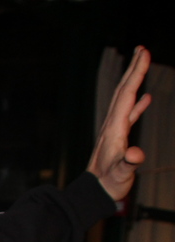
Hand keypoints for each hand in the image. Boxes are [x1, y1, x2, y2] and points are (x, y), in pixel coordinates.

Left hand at [87, 46, 150, 201]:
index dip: (136, 73)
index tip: (144, 53)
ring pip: (125, 99)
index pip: (127, 94)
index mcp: (115, 128)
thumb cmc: (109, 184)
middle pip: (123, 90)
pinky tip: (146, 98)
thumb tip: (135, 154)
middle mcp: (112, 125)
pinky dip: (137, 103)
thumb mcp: (121, 174)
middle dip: (134, 69)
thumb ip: (128, 164)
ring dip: (134, 81)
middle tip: (142, 48)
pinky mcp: (118, 138)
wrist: (95, 193)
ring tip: (142, 65)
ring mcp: (114, 130)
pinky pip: (129, 114)